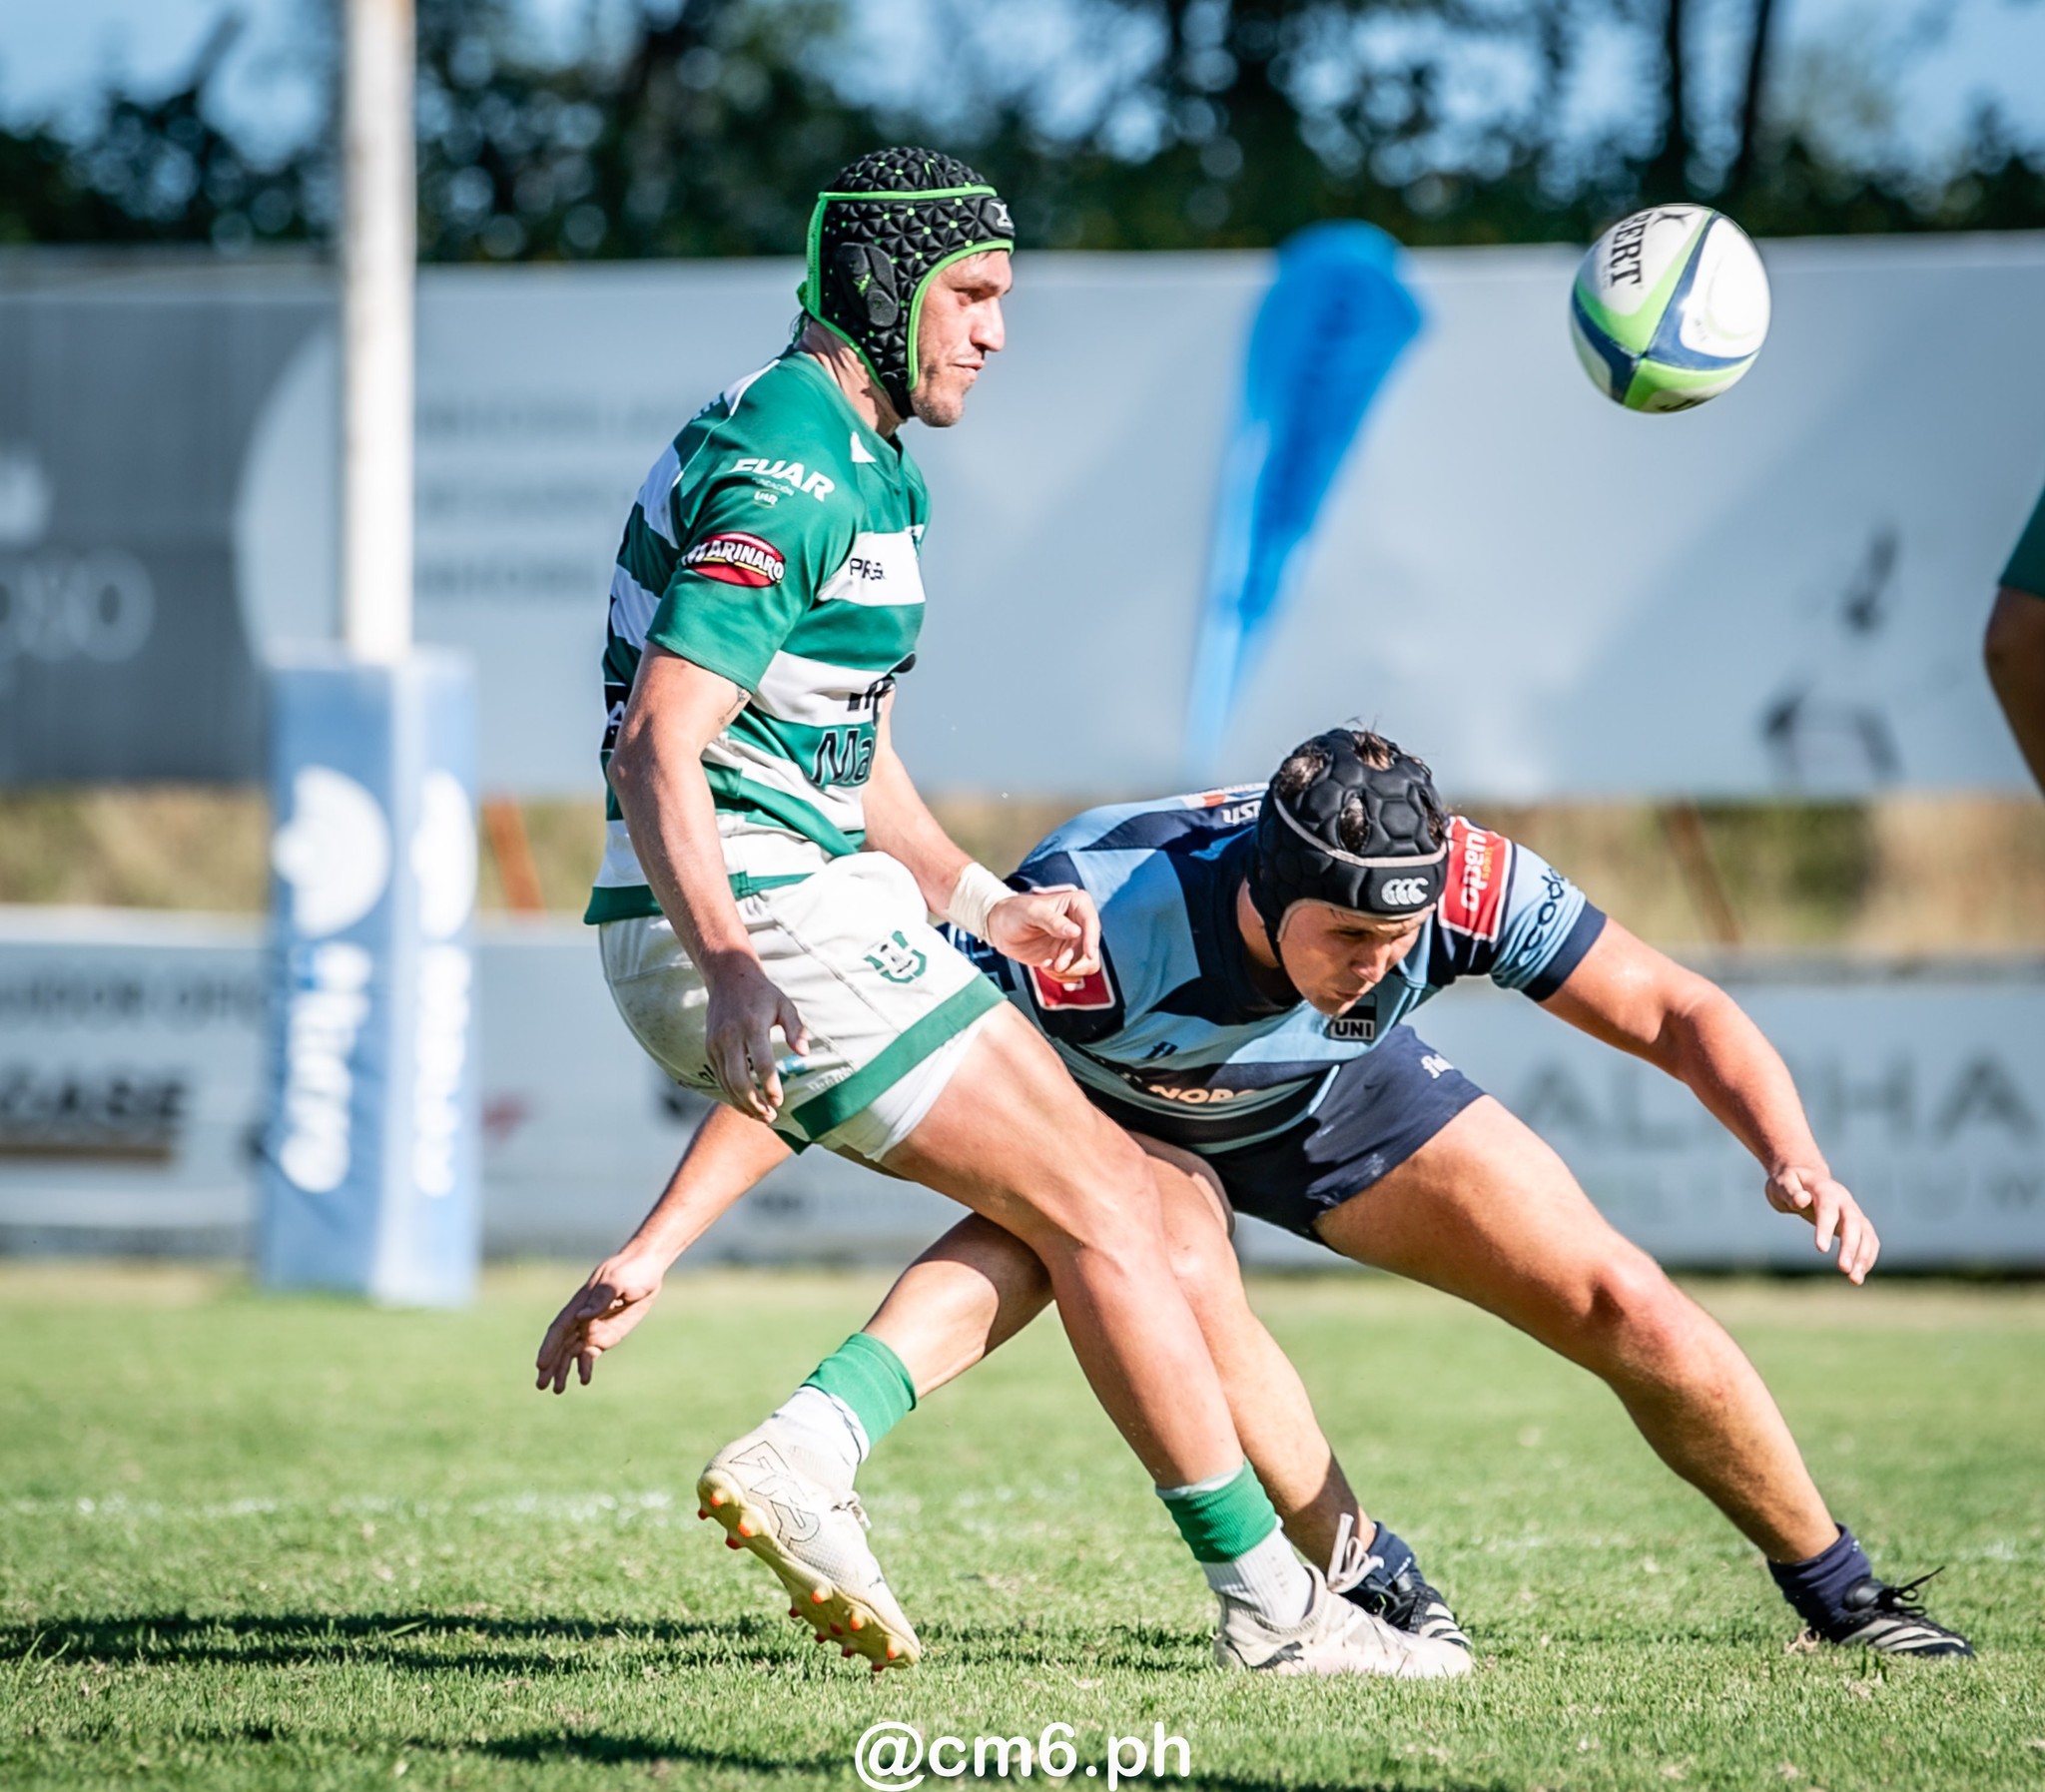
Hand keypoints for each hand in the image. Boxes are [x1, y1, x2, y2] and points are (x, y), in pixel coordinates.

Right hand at [534, 1249, 667, 1393]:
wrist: (646, 1269)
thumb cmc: (630, 1271)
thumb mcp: (618, 1282)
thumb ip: (601, 1299)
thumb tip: (581, 1316)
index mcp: (579, 1304)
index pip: (559, 1329)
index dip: (549, 1347)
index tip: (541, 1365)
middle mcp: (581, 1319)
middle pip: (561, 1345)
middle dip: (551, 1365)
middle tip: (541, 1386)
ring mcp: (592, 1328)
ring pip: (572, 1353)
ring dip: (563, 1371)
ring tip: (558, 1390)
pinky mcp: (605, 1336)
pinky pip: (589, 1354)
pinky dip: (584, 1367)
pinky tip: (583, 1380)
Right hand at [702, 955, 807, 1122]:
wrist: (728, 977)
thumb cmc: (763, 993)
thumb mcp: (785, 1005)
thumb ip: (796, 1029)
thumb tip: (804, 1054)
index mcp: (753, 1026)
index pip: (761, 1064)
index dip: (770, 1087)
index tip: (779, 1102)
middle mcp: (731, 1036)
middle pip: (739, 1080)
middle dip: (754, 1104)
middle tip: (770, 1117)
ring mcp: (716, 1043)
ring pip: (726, 1083)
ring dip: (742, 1104)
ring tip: (760, 1116)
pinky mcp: (709, 1047)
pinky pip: (719, 1077)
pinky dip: (730, 1094)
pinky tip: (745, 1103)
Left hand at [985, 885, 1101, 980]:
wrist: (999, 927)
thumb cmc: (1014, 912)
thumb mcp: (1032, 913)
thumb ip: (1053, 921)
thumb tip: (1076, 932)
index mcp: (1076, 904)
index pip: (1092, 923)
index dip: (1092, 939)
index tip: (1088, 954)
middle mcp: (1080, 923)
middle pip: (1091, 948)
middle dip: (1075, 961)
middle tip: (1056, 965)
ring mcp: (1074, 942)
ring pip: (1086, 964)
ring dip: (1068, 971)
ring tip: (1047, 966)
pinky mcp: (1066, 957)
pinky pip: (1075, 973)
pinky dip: (1063, 977)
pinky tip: (1046, 968)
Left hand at [1765, 1165, 1879, 1283]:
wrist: (1805, 1175)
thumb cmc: (1788, 1181)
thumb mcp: (1782, 1183)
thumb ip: (1790, 1192)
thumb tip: (1802, 1200)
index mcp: (1824, 1188)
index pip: (1827, 1208)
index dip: (1825, 1228)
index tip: (1821, 1249)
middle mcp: (1844, 1200)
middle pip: (1852, 1223)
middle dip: (1850, 1247)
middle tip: (1843, 1269)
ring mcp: (1853, 1211)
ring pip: (1865, 1233)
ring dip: (1863, 1256)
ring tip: (1854, 1279)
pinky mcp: (1857, 1223)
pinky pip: (1868, 1240)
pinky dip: (1867, 1257)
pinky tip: (1858, 1275)